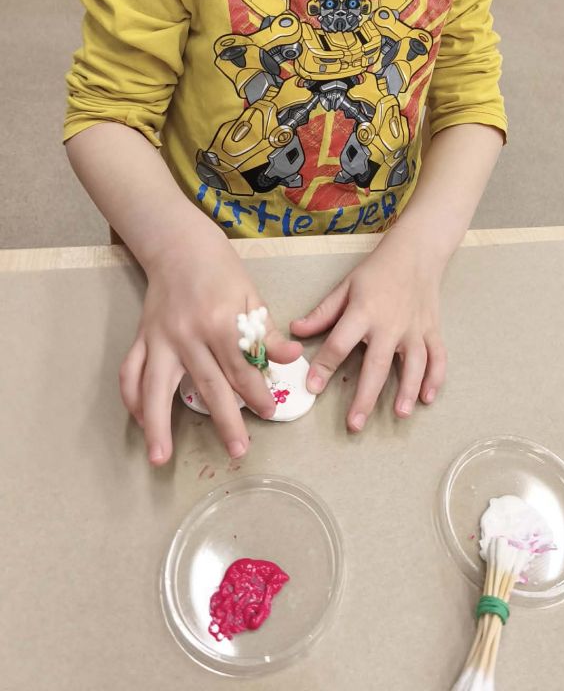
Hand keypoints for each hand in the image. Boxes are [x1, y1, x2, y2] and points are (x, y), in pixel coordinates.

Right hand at [120, 228, 301, 464]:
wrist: (181, 247)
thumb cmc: (222, 272)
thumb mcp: (252, 297)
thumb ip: (267, 332)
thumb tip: (291, 358)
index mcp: (221, 322)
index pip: (241, 367)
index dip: (257, 393)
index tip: (269, 412)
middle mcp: (188, 334)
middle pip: (207, 385)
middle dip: (224, 420)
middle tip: (238, 450)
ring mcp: (160, 338)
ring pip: (155, 388)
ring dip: (158, 425)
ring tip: (160, 458)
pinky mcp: (142, 338)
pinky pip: (131, 373)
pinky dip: (132, 399)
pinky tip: (141, 422)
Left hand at [290, 230, 446, 430]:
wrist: (416, 252)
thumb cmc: (377, 270)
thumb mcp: (345, 286)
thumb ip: (323, 312)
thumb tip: (296, 330)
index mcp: (363, 312)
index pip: (340, 343)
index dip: (324, 366)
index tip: (313, 388)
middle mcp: (390, 324)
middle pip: (377, 365)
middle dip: (365, 397)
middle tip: (354, 424)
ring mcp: (414, 328)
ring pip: (413, 365)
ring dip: (407, 390)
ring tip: (400, 414)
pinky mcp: (432, 330)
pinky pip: (437, 356)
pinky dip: (436, 377)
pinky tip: (428, 397)